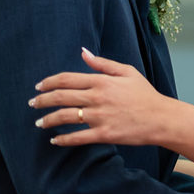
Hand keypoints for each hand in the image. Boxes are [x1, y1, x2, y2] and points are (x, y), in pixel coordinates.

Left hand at [30, 48, 174, 146]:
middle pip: (61, 97)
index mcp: (101, 81)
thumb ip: (103, 63)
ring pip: (65, 117)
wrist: (161, 118)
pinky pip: (78, 137)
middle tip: (32, 104)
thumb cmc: (145, 94)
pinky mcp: (103, 134)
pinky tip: (55, 141)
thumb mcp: (127, 72)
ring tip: (39, 123)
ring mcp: (99, 117)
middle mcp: (97, 97)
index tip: (38, 87)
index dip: (49, 82)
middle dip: (42, 101)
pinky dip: (63, 140)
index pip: (67, 79)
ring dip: (48, 120)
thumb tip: (83, 53)